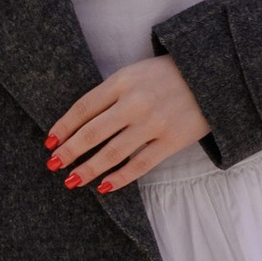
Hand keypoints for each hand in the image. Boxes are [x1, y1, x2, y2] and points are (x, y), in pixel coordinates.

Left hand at [47, 53, 208, 194]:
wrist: (211, 76)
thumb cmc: (167, 75)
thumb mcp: (135, 73)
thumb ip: (110, 93)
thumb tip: (79, 123)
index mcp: (122, 81)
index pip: (84, 107)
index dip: (64, 126)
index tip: (50, 141)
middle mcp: (135, 102)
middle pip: (93, 132)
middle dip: (69, 151)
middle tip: (53, 164)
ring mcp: (154, 123)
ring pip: (112, 152)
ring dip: (88, 169)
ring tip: (71, 180)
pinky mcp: (171, 140)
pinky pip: (140, 165)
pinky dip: (120, 178)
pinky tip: (104, 186)